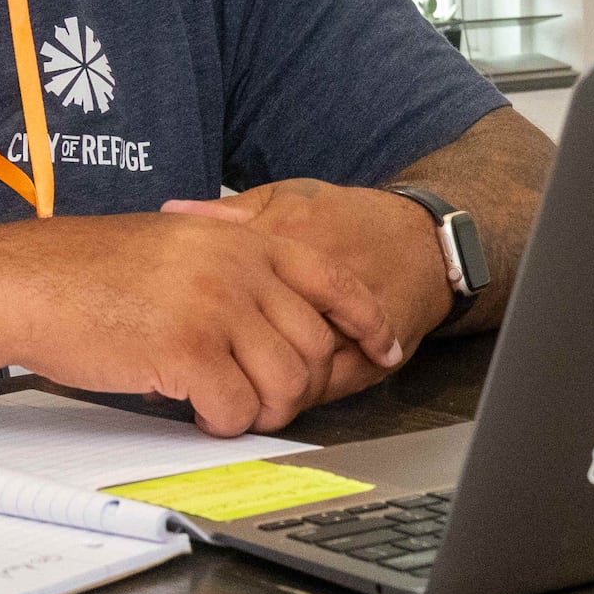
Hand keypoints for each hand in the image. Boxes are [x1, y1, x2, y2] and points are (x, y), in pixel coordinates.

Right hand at [0, 213, 400, 436]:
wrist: (25, 283)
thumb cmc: (88, 272)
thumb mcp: (177, 246)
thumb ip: (231, 266)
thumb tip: (274, 314)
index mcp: (242, 240)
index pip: (333, 279)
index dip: (367, 320)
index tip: (384, 349)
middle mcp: (238, 268)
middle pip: (314, 346)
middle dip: (297, 387)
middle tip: (262, 402)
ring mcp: (215, 307)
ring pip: (283, 383)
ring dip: (260, 410)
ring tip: (225, 408)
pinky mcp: (186, 349)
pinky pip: (236, 407)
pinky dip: (221, 423)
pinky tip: (194, 412)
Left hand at [159, 180, 450, 400]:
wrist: (427, 241)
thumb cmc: (351, 218)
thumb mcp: (288, 197)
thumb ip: (231, 210)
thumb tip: (172, 207)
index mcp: (287, 238)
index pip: (222, 287)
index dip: (189, 316)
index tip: (165, 328)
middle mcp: (313, 285)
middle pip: (250, 337)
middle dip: (219, 359)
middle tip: (189, 372)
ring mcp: (340, 327)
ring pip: (283, 372)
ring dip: (257, 387)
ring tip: (231, 392)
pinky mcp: (367, 360)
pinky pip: (321, 391)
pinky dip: (293, 396)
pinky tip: (274, 394)